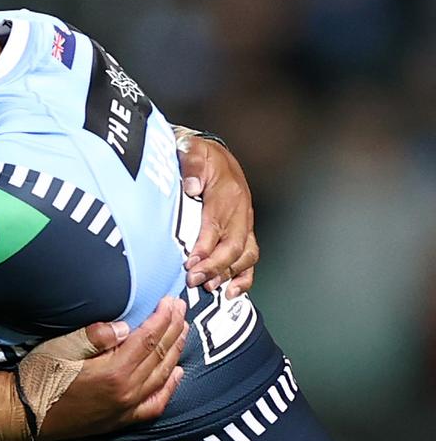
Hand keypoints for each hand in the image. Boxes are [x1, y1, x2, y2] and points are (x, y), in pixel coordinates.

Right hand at [37, 297, 187, 440]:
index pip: (148, 339)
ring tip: (182, 331)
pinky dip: (169, 387)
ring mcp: (127, 407)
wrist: (26, 413)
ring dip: (175, 351)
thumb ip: (96, 335)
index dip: (162, 318)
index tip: (171, 301)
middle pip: (159, 355)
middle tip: (181, 309)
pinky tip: (175, 373)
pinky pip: (156, 403)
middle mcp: (126, 391)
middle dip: (173, 329)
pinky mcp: (122, 418)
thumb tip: (125, 327)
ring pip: (162, 376)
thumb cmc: (40, 378)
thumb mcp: (62, 347)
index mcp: (114, 372)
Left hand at [177, 131, 258, 296]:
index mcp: (227, 193)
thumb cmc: (202, 155)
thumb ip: (192, 166)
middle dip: (214, 267)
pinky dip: (244, 276)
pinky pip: (251, 257)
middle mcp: (241, 211)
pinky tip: (232, 290)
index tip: (190, 262)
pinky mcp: (244, 231)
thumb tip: (192, 186)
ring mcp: (245, 223)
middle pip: (233, 246)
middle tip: (193, 279)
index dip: (204, 247)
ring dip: (227, 274)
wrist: (216, 154)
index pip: (217, 226)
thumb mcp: (193, 150)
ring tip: (209, 287)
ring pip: (245, 255)